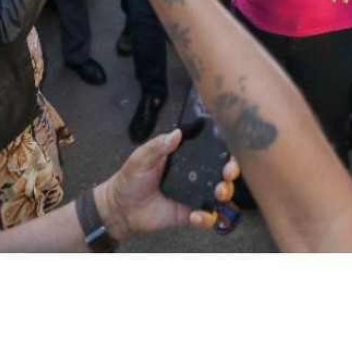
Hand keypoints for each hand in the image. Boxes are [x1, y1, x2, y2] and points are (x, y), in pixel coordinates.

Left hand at [93, 128, 241, 239]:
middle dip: (231, 171)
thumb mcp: (141, 158)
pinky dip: (206, 218)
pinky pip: (206, 217)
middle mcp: (194, 175)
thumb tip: (176, 133)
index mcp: (185, 157)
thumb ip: (158, 146)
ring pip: (219, 193)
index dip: (223, 149)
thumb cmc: (130, 179)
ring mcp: (194, 195)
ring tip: (218, 193)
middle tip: (228, 173)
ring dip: (224, 193)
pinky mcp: (189, 214)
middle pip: (221, 171)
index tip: (229, 149)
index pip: (210, 150)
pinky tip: (197, 216)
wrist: (121, 208)